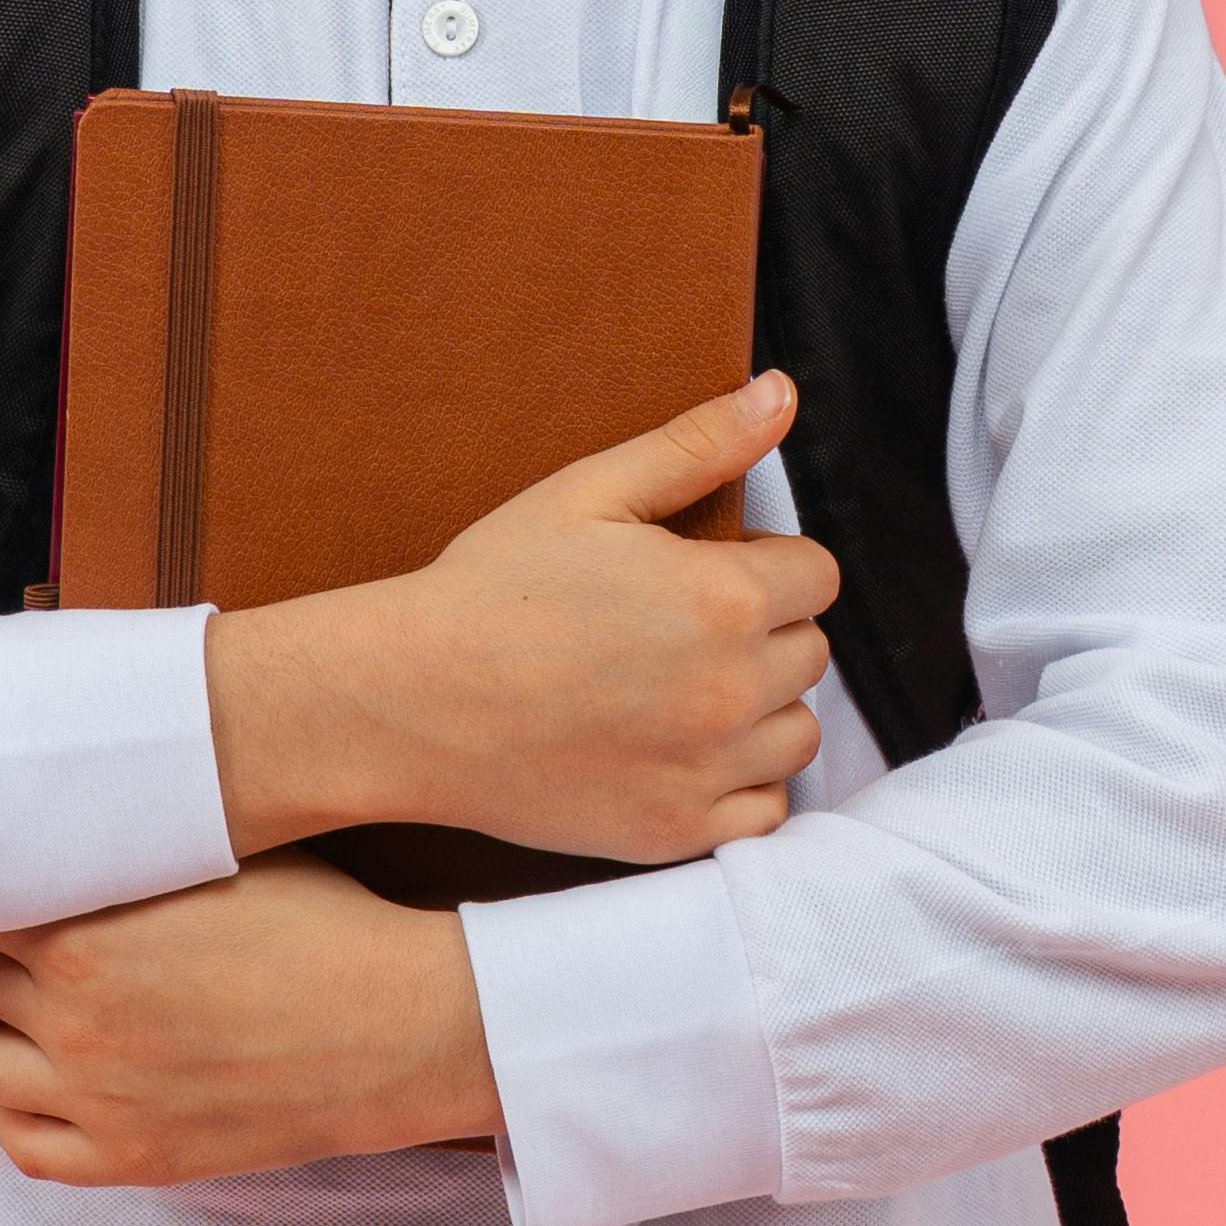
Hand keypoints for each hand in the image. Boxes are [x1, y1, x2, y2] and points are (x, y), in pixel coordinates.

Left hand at [0, 858, 501, 1186]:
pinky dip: (23, 1111)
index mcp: (84, 939)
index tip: (18, 881)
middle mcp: (76, 1023)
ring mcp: (100, 1099)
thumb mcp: (213, 855)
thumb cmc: (321, 921)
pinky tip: (59, 1079)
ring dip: (0, 1029)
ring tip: (46, 1009)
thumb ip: (118, 849)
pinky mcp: (134, 1158)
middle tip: (38, 940)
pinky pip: (23, 1147)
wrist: (397, 1025)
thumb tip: (54, 827)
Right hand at [206, 373, 847, 867]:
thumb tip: (781, 393)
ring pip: (797, 734)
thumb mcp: (590, 493)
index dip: (764, 566)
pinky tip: (678, 753)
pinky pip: (764, 811)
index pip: (818, 575)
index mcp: (725, 597)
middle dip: (761, 633)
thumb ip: (699, 444)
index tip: (702, 574)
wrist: (408, 700)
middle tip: (673, 630)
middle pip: (810, 652)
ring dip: (760, 710)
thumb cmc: (491, 587)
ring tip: (679, 690)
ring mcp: (708, 769)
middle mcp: (733, 688)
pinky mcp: (678, 832)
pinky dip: (737, 785)